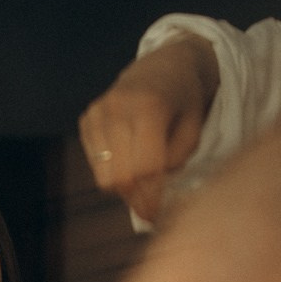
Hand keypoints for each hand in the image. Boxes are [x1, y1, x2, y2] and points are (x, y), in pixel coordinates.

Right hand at [78, 35, 219, 223]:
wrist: (164, 66)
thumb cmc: (186, 102)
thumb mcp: (194, 131)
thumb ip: (174, 162)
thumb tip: (151, 194)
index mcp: (150, 107)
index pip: (145, 168)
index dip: (151, 198)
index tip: (157, 215)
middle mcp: (117, 108)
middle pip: (121, 176)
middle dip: (137, 199)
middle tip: (151, 209)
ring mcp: (97, 112)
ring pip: (104, 175)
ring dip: (124, 188)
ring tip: (143, 184)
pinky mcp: (86, 119)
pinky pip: (95, 163)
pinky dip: (112, 171)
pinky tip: (129, 161)